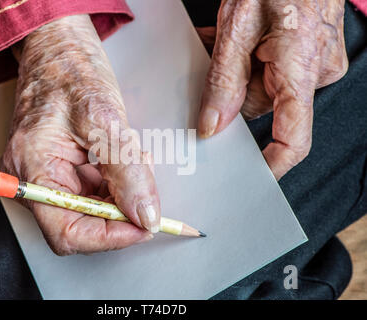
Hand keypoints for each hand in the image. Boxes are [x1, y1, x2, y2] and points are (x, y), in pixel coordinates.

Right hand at [1, 15, 159, 254]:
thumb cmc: (70, 71)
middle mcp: (31, 180)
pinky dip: (115, 186)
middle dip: (119, 213)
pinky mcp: (59, 171)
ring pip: (90, 212)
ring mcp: (44, 177)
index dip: (110, 237)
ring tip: (135, 164)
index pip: (67, 232)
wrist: (58, 50)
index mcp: (31, 168)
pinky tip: (125, 163)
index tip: (146, 227)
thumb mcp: (105, 120)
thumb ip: (126, 172)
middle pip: (79, 226)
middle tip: (147, 193)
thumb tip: (145, 215)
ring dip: (120, 198)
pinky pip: (90, 194)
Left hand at [197, 0, 347, 179]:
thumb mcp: (238, 27)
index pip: (292, 138)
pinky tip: (234, 44)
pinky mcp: (308, 57)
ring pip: (261, 89)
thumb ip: (224, 80)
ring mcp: (314, 65)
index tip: (250, 177)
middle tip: (210, 70)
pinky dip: (248, 63)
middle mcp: (314, 73)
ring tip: (222, 44)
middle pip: (261, 108)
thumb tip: (212, 125)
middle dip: (230, 93)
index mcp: (301, 69)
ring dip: (235, 72)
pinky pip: (271, 73)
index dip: (272, 164)